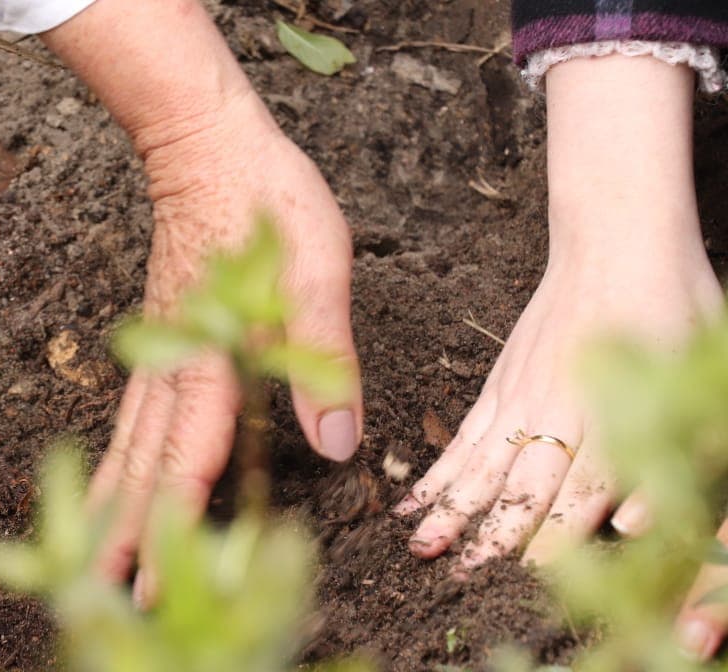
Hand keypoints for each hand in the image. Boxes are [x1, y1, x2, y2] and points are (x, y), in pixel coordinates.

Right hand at [42, 0, 361, 605]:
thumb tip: (337, 448)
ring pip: (129, 446)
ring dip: (112, 508)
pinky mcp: (157, 343)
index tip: (155, 579)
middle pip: (146, 464)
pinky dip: (116, 463)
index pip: (191, 451)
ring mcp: (158, 355)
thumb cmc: (266, 199)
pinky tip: (113, 484)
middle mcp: (175, 363)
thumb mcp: (318, 270)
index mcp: (215, 351)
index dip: (176, 520)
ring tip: (93, 561)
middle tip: (105, 597)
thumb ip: (323, 359)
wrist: (206, 147)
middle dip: (126, 534)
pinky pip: (130, 419)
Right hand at [393, 247, 720, 567]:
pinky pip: (463, 436)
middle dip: (489, 535)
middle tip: (460, 577)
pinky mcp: (499, 384)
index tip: (524, 578)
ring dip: (449, 507)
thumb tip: (636, 526)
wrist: (618, 245)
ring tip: (418, 546)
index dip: (552, 540)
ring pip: (480, 464)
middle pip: (519, 486)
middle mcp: (556, 415)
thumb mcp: (704, 386)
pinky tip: (413, 496)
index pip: (579, 495)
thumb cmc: (674, 312)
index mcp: (610, 421)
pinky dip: (438, 468)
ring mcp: (519, 398)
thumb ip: (675, 461)